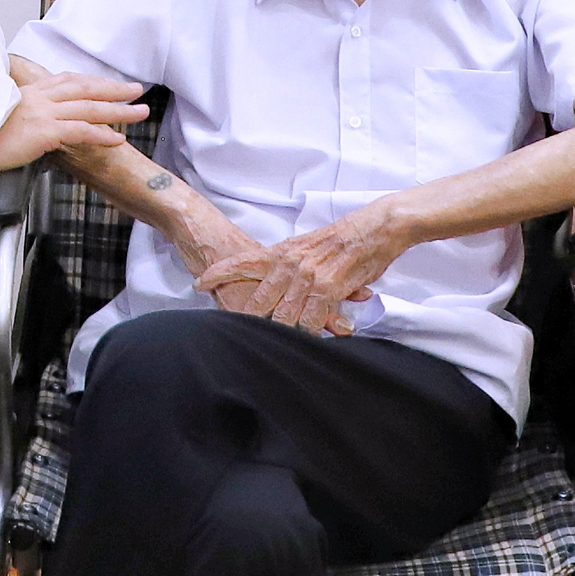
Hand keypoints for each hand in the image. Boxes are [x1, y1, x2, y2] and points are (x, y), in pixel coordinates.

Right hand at [0, 70, 149, 172]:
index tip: (107, 84)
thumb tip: (21, 126)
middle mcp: (37, 98)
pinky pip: (80, 131)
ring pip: (88, 107)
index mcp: (26, 93)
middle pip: (84, 88)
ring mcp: (40, 113)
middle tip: (135, 90)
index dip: (90, 82)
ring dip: (118, 110)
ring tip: (139, 113)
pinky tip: (117, 139)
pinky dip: (101, 134)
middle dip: (113, 88)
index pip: (65, 81)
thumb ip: (14, 117)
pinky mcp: (42, 132)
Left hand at [192, 205, 394, 336]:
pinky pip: (310, 319)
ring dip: (280, 333)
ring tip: (275, 347)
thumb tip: (277, 281)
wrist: (375, 228)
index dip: (218, 272)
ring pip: (283, 316)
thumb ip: (290, 263)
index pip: (242, 261)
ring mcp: (308, 277)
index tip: (198, 282)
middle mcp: (291, 263)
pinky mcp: (327, 289)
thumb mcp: (309, 245)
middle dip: (249, 320)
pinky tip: (306, 340)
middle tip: (240, 336)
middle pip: (259, 299)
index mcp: (283, 251)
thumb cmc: (344, 237)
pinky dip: (308, 332)